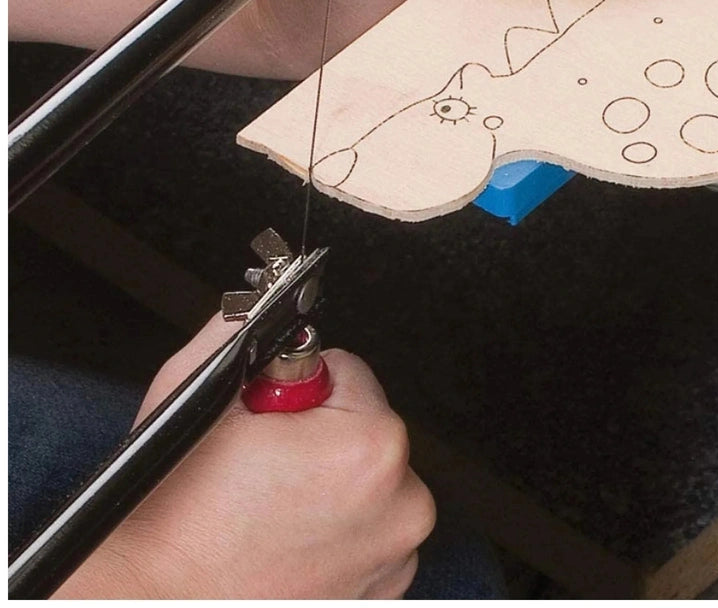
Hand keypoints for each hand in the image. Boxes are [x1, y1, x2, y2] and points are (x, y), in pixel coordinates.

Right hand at [56, 316, 434, 598]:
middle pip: (363, 426)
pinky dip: (336, 530)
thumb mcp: (197, 391)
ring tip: (270, 507)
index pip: (346, 371)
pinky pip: (368, 531)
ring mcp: (395, 556)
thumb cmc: (173, 517)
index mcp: (371, 448)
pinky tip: (287, 539)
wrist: (149, 601)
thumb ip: (244, 330)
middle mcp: (401, 505)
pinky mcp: (382, 592)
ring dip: (329, 483)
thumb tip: (267, 305)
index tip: (269, 418)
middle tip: (263, 466)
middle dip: (318, 434)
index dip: (296, 388)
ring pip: (366, 480)